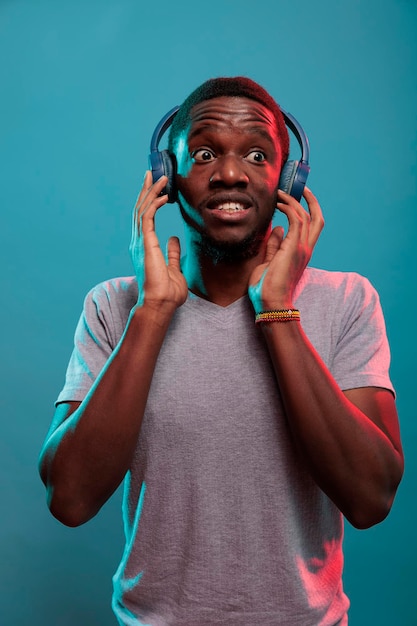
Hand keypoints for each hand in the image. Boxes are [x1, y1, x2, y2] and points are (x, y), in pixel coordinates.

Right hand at [129, 171, 187, 312]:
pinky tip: (164, 196)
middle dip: (146, 190)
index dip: (149, 200)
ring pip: (142, 209)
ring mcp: (140, 242)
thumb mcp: (173, 268)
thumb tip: (174, 239)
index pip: (145, 218)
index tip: (156, 187)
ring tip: (160, 177)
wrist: (160, 304)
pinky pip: (148, 217)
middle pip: (140, 209)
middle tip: (152, 173)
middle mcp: (139, 242)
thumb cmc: (166, 293)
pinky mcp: (145, 243)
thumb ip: (172, 253)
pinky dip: (154, 204)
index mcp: (144, 246)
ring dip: (151, 192)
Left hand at [248, 187, 323, 312]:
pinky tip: (279, 204)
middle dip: (310, 200)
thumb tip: (277, 229)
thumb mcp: (269, 262)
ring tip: (280, 193)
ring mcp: (302, 248)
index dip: (308, 209)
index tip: (297, 197)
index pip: (312, 226)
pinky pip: (296, 221)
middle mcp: (306, 249)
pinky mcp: (294, 248)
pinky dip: (289, 209)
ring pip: (307, 216)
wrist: (270, 303)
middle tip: (300, 187)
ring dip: (294, 201)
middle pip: (317, 218)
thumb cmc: (267, 288)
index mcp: (302, 253)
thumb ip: (274, 246)